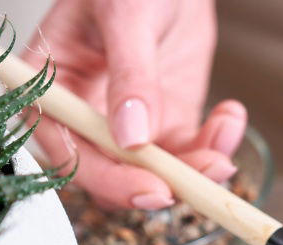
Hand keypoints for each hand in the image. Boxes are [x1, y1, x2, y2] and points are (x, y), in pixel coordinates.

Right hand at [22, 0, 245, 209]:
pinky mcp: (168, 122)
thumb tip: (131, 139)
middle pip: (113, 175)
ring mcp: (129, 124)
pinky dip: (215, 145)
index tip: (153, 188)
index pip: (69, 151)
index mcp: (53, 88)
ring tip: (225, 145)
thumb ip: (130, 76)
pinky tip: (229, 114)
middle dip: (162, 183)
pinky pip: (190, 153)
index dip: (108, 180)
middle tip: (204, 177)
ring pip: (157, 174)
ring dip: (196, 170)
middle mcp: (86, 116)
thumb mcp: (127, 15)